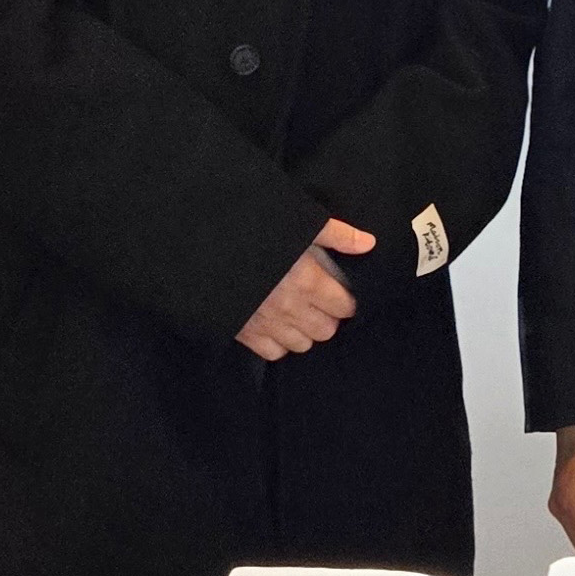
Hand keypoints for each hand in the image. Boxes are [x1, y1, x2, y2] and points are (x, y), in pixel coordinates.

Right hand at [235, 217, 374, 359]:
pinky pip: (274, 352)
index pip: (345, 307)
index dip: (347, 301)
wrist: (205, 247)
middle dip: (328, 317)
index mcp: (308, 282)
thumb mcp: (299, 223)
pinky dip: (279, 343)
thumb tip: (369, 243)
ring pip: (303, 344)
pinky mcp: (245, 333)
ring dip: (305, 331)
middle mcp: (291, 308)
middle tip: (320, 304)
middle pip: (326, 330)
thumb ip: (337, 234)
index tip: (342, 295)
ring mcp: (267, 324)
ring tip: (298, 314)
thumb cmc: (254, 230)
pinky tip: (276, 325)